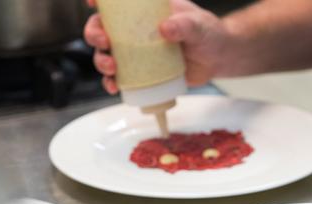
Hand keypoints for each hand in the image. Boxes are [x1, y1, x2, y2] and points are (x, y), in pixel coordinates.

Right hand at [83, 0, 231, 92]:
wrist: (219, 58)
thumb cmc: (208, 33)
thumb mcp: (198, 24)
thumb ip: (184, 24)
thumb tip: (165, 29)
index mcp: (145, 9)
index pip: (116, 2)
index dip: (99, 1)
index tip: (92, 2)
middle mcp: (135, 29)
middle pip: (102, 28)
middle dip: (95, 34)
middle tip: (104, 42)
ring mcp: (136, 52)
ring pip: (106, 54)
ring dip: (101, 61)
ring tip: (111, 68)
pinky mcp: (142, 72)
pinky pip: (121, 78)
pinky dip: (112, 83)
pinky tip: (114, 87)